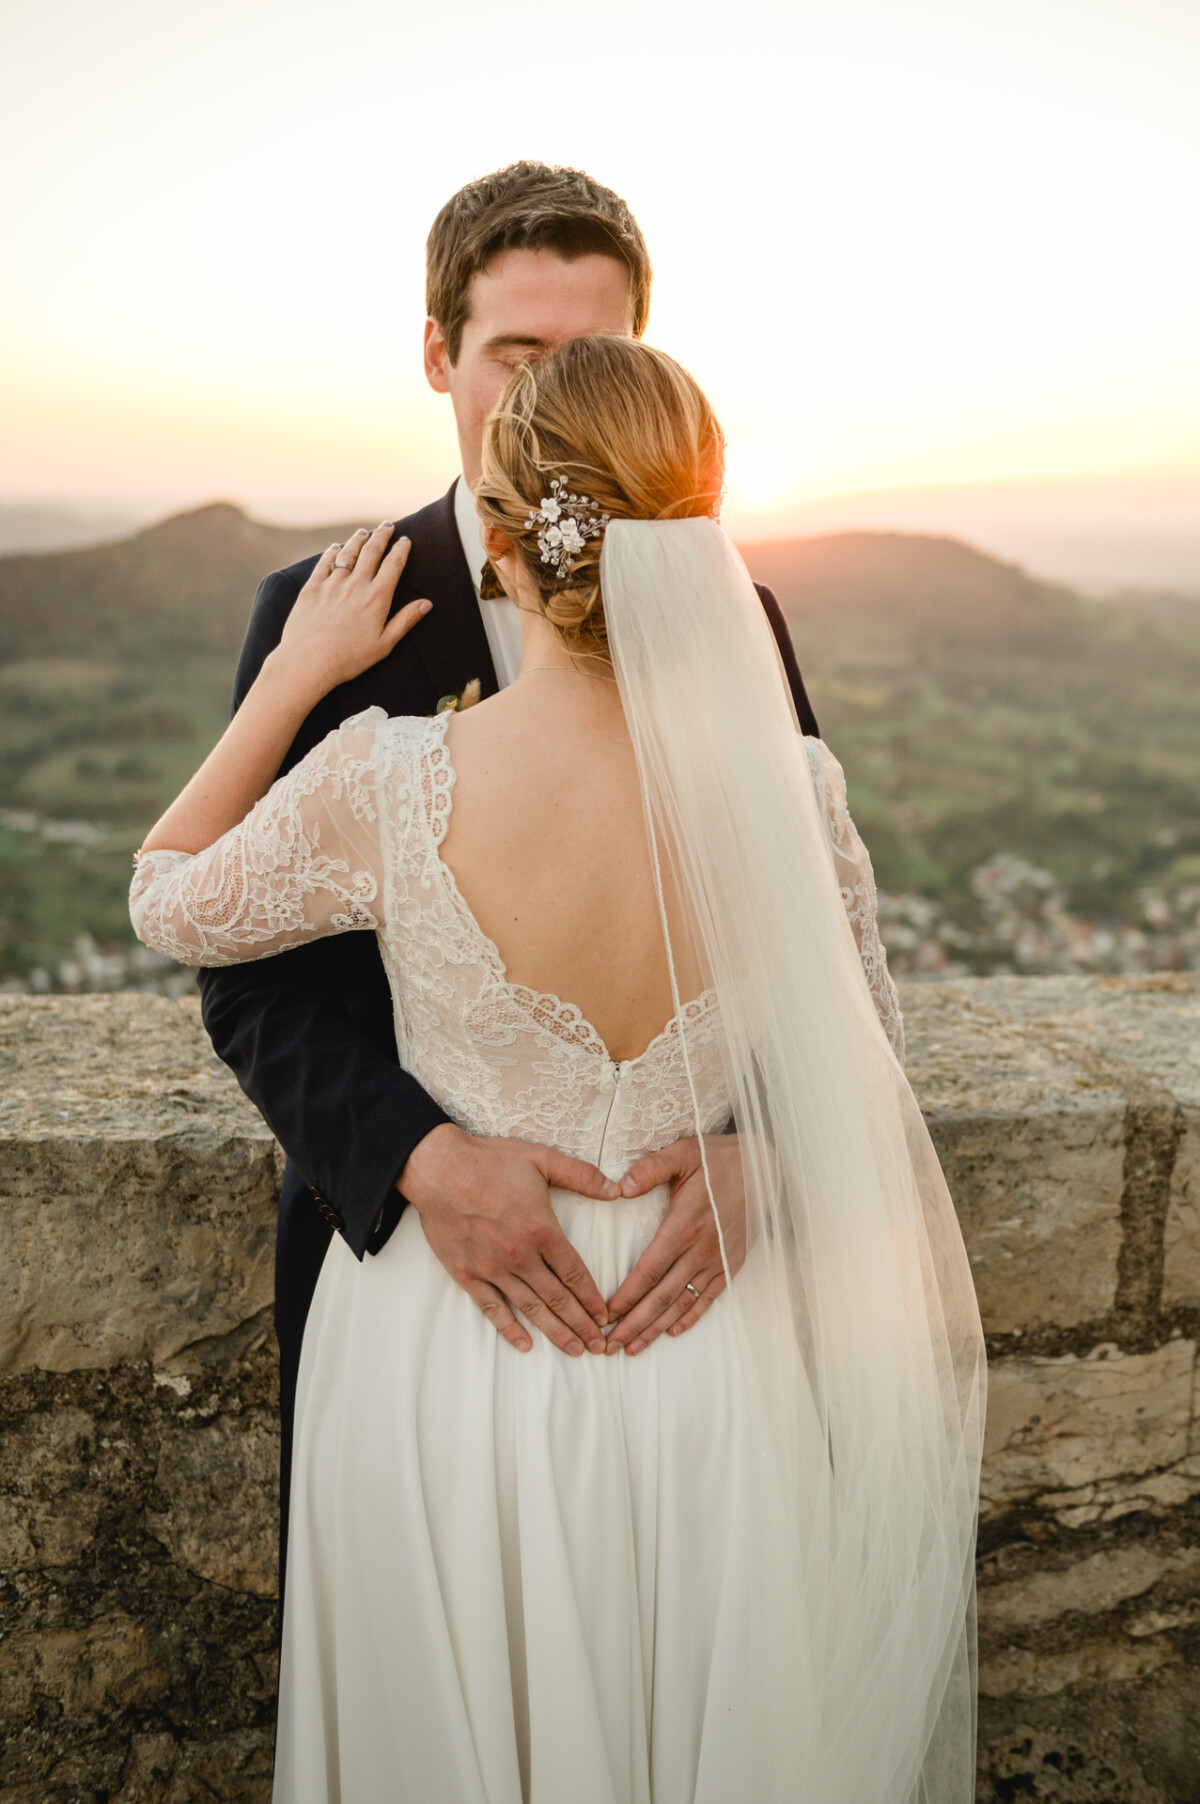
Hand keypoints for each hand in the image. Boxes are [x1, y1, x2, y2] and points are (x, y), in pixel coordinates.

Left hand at [275, 523, 431, 698]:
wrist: (308, 662)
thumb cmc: (349, 659)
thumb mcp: (384, 644)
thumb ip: (406, 620)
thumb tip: (427, 603)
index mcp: (377, 598)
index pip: (393, 564)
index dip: (401, 549)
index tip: (406, 540)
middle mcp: (355, 585)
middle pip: (372, 551)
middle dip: (382, 535)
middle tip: (388, 525)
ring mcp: (332, 584)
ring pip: (348, 552)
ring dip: (358, 539)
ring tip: (364, 532)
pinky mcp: (312, 588)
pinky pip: (324, 562)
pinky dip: (332, 552)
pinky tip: (336, 547)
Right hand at [399, 1124, 617, 1356]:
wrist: (438, 1168)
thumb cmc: (490, 1161)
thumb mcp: (542, 1159)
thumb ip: (582, 1175)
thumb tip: (618, 1189)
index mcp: (541, 1230)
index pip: (575, 1274)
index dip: (592, 1298)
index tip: (605, 1316)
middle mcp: (519, 1256)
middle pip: (558, 1299)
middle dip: (582, 1325)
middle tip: (598, 1346)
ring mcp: (492, 1268)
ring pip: (530, 1308)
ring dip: (555, 1332)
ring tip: (574, 1350)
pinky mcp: (466, 1274)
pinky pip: (491, 1308)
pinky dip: (509, 1329)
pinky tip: (525, 1344)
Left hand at [602, 1135, 746, 1355]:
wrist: (762, 1165)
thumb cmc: (717, 1158)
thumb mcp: (682, 1153)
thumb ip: (650, 1169)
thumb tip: (620, 1187)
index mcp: (684, 1225)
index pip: (649, 1270)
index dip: (627, 1296)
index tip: (606, 1315)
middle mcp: (701, 1249)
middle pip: (662, 1296)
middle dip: (634, 1323)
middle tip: (610, 1346)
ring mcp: (718, 1259)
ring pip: (682, 1302)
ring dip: (657, 1328)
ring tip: (634, 1348)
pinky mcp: (732, 1263)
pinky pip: (710, 1297)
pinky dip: (691, 1316)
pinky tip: (672, 1331)